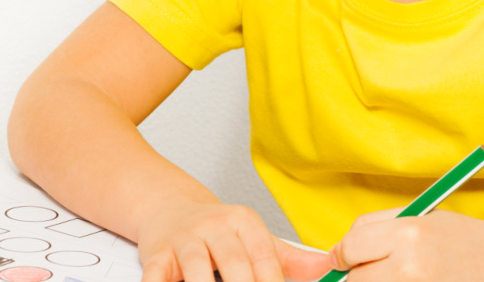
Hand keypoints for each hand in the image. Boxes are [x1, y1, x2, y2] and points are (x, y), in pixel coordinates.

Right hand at [136, 200, 333, 281]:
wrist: (170, 208)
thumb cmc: (218, 232)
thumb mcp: (255, 238)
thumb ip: (288, 259)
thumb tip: (327, 268)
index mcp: (244, 222)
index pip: (265, 257)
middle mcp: (214, 226)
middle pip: (234, 264)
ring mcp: (184, 239)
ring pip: (197, 268)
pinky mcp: (156, 254)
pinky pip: (157, 275)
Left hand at [330, 209, 483, 281]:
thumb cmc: (466, 240)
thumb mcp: (426, 218)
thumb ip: (380, 228)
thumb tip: (340, 248)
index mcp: (409, 233)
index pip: (350, 245)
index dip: (344, 253)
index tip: (345, 257)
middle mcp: (409, 266)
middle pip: (355, 278)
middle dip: (359, 273)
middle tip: (379, 268)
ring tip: (403, 275)